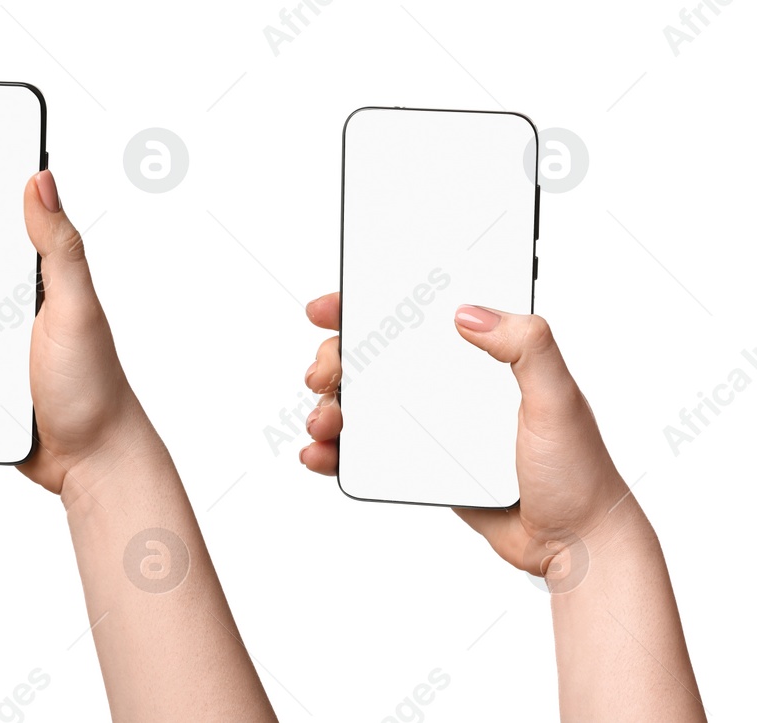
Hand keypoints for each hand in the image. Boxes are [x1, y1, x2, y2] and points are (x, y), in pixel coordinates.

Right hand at [302, 293, 640, 580]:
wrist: (574, 543)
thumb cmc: (578, 472)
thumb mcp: (559, 399)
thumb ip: (527, 347)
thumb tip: (470, 313)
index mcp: (483, 360)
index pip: (417, 318)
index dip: (366, 307)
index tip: (330, 308)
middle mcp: (451, 388)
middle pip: (374, 360)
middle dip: (334, 361)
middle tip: (323, 376)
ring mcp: (433, 428)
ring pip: (361, 407)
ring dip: (328, 408)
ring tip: (323, 423)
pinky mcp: (420, 466)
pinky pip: (367, 453)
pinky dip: (334, 452)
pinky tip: (321, 454)